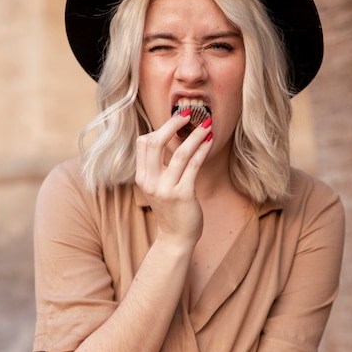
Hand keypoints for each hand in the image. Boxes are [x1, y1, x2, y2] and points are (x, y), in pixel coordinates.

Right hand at [135, 113, 212, 245]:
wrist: (175, 238)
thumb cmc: (170, 209)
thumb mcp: (157, 186)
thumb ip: (157, 166)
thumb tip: (169, 137)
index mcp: (141, 177)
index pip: (143, 143)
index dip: (159, 128)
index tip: (176, 120)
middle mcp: (150, 182)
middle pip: (155, 142)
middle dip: (173, 123)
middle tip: (189, 112)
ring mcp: (165, 189)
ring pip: (179, 152)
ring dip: (195, 135)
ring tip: (207, 124)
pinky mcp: (182, 195)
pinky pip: (193, 166)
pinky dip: (202, 150)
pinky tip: (210, 141)